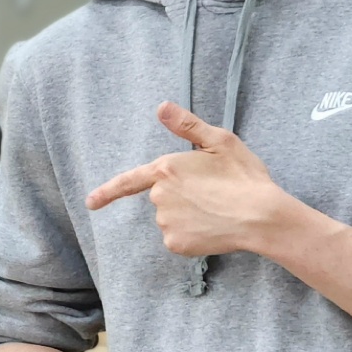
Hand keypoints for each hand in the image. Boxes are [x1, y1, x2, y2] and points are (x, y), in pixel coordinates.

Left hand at [84, 101, 293, 256]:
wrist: (262, 216)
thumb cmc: (244, 176)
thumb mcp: (220, 141)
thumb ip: (186, 125)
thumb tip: (161, 107)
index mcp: (166, 169)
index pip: (129, 181)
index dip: (107, 192)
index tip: (90, 203)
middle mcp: (159, 197)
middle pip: (163, 197)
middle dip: (182, 194)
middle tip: (213, 192)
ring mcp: (166, 222)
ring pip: (171, 218)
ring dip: (188, 214)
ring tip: (217, 209)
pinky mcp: (176, 243)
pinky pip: (179, 237)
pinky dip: (193, 234)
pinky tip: (213, 226)